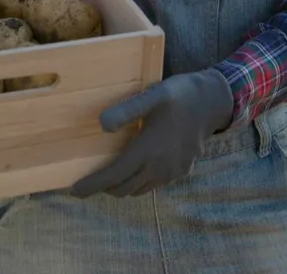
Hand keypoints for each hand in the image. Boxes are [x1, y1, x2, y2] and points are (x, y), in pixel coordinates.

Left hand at [70, 68, 233, 197]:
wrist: (212, 102)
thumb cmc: (179, 95)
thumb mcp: (153, 95)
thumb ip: (127, 110)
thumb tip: (101, 125)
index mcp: (148, 150)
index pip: (113, 176)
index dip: (92, 185)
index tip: (74, 190)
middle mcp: (159, 167)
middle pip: (123, 188)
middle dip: (104, 187)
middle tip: (89, 178)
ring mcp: (171, 172)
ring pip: (138, 189)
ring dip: (121, 185)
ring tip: (110, 172)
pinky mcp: (180, 172)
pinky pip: (152, 185)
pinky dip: (138, 181)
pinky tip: (135, 166)